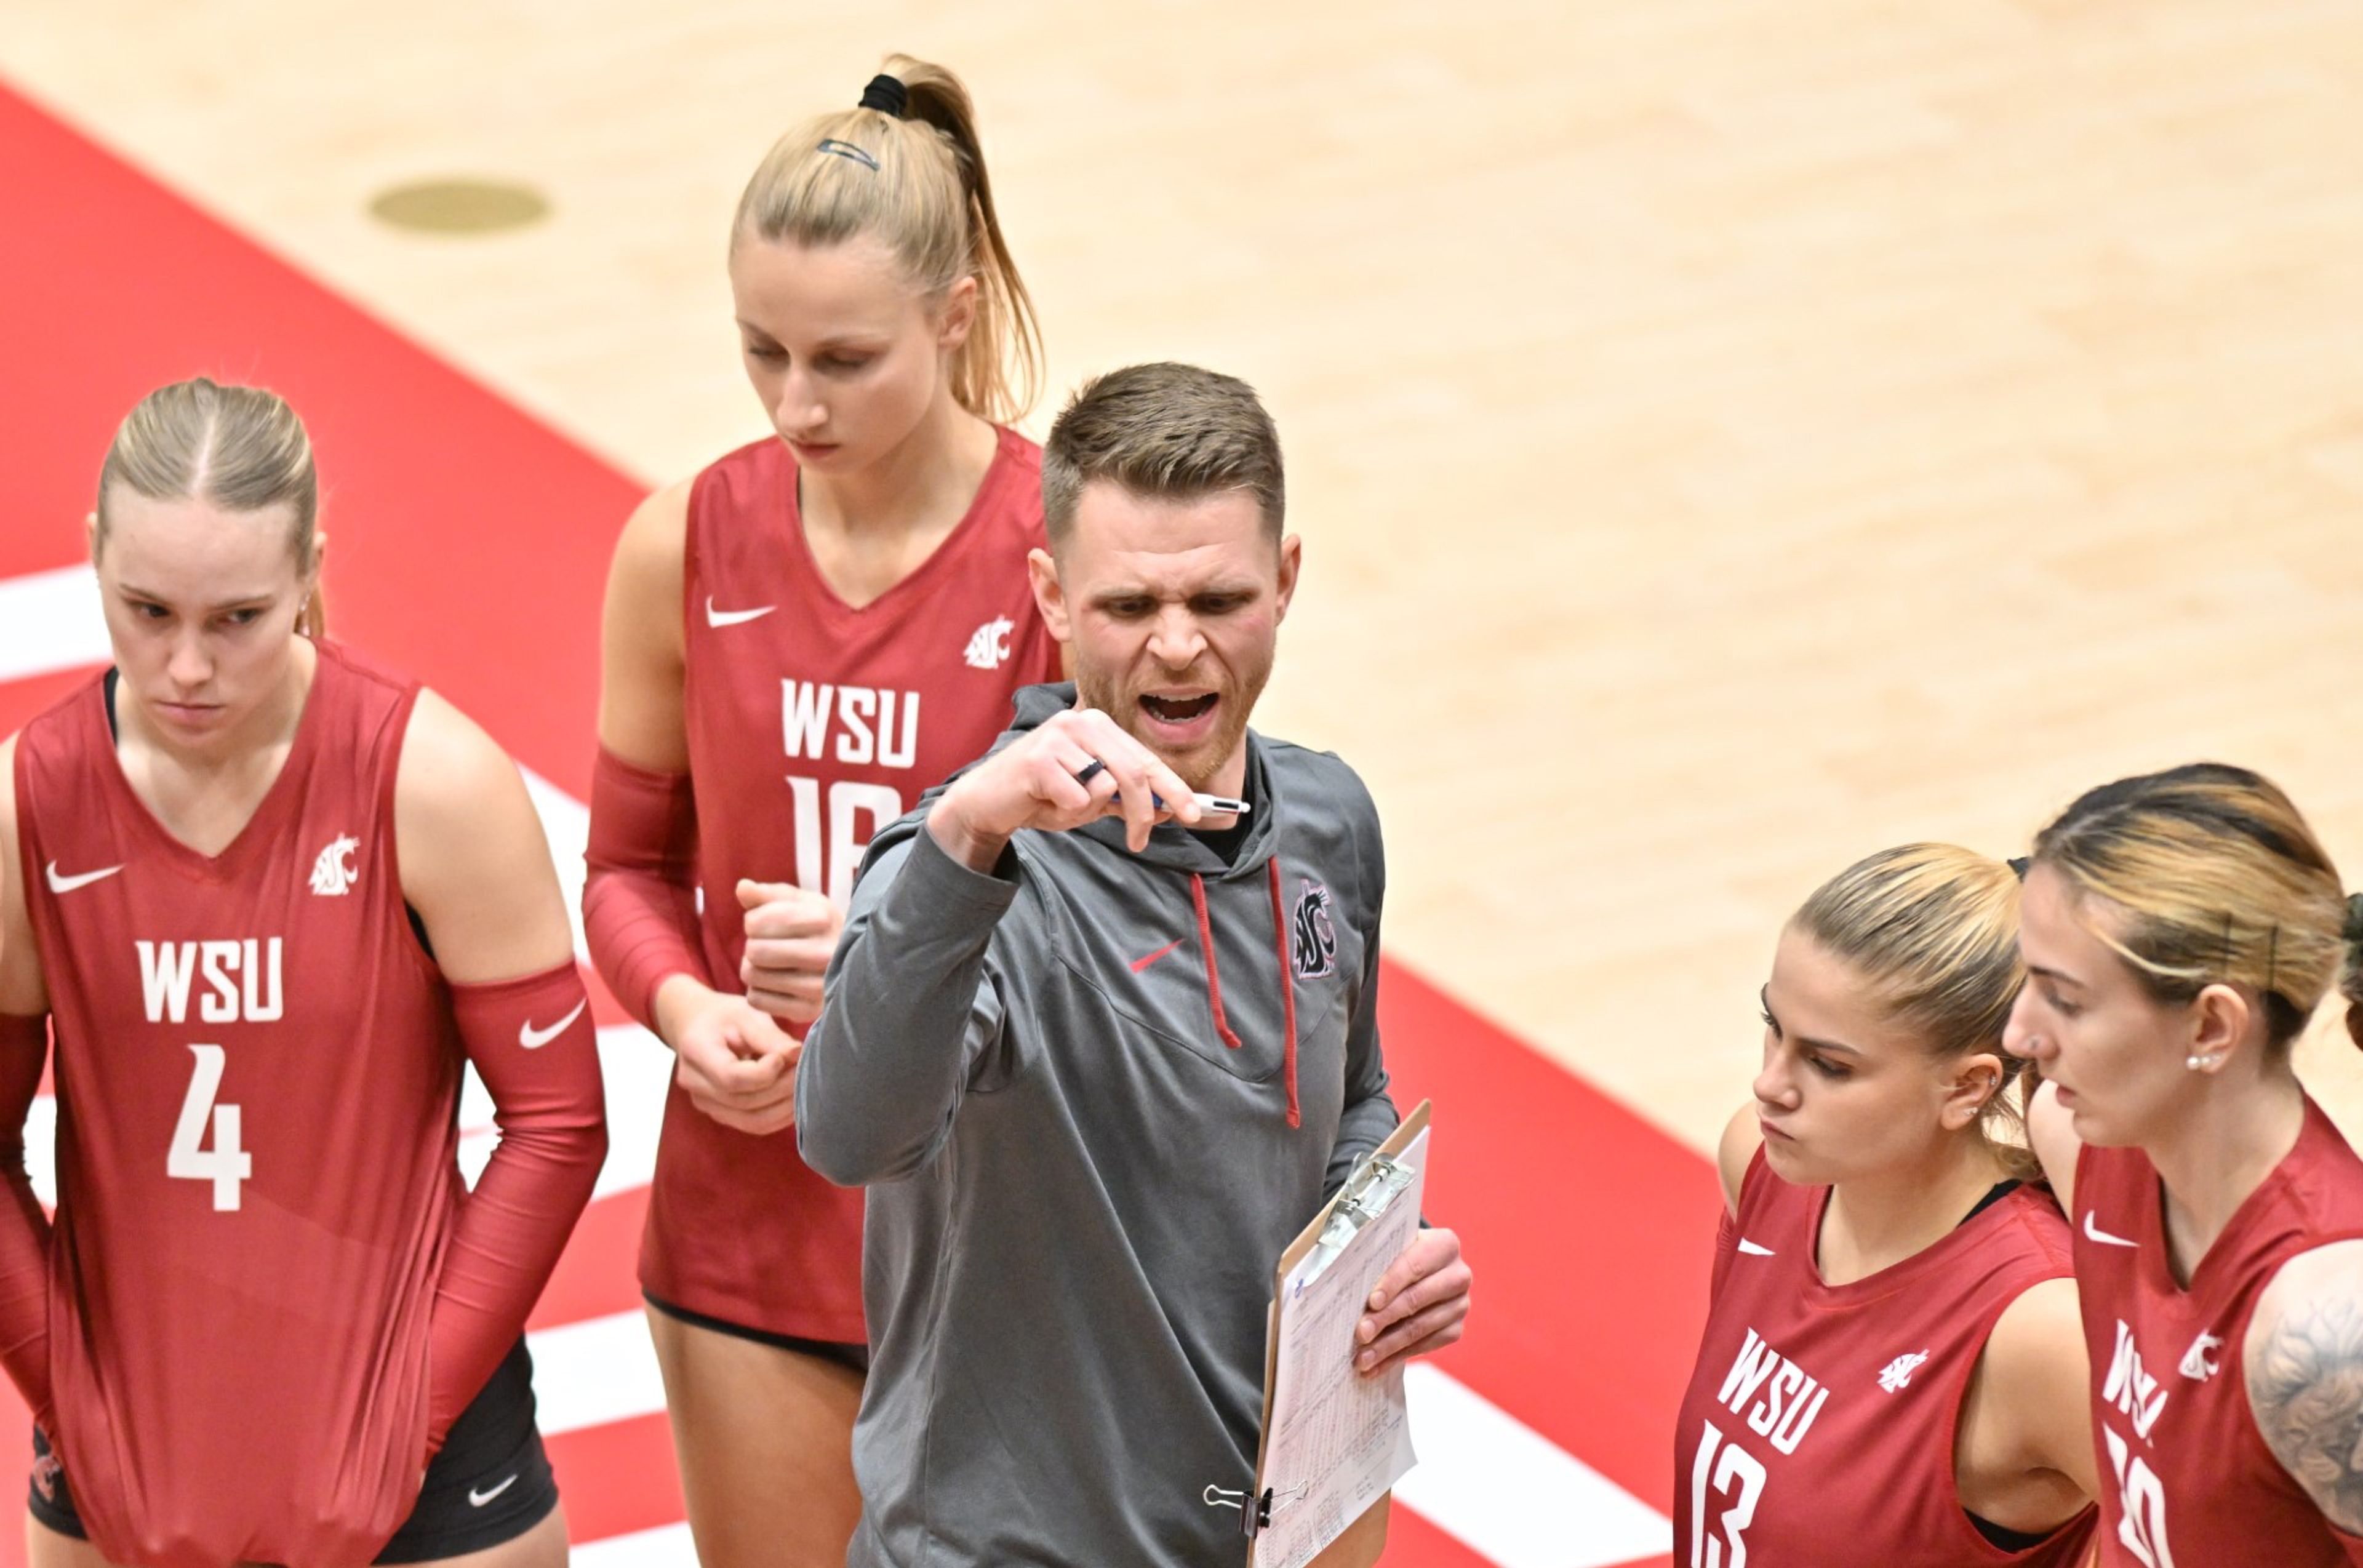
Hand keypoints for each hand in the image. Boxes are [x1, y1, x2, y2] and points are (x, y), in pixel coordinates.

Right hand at [657, 981, 802, 1135]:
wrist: (699, 1026)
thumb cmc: (724, 1016)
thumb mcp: (746, 1013)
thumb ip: (770, 1035)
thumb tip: (797, 1053)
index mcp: (696, 1051)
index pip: (732, 1077)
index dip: (766, 1072)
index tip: (788, 1054)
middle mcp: (695, 1083)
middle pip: (745, 1102)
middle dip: (782, 1088)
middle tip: (804, 1068)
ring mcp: (705, 1103)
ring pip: (752, 1120)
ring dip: (784, 1106)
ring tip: (802, 1082)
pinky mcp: (720, 1113)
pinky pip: (754, 1125)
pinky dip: (779, 1116)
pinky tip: (794, 1098)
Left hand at [736, 879, 840, 1023]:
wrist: (845, 960)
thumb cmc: (813, 925)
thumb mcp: (796, 902)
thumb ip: (767, 894)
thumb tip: (742, 887)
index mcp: (823, 917)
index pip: (755, 923)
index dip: (752, 922)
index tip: (766, 924)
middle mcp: (826, 953)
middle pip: (754, 951)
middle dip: (752, 946)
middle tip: (766, 945)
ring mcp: (820, 986)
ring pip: (753, 976)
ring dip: (752, 968)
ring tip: (770, 963)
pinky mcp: (808, 1011)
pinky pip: (756, 1000)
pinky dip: (757, 990)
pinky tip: (775, 982)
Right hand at [927, 701, 1200, 869]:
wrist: (988, 802)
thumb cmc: (1043, 797)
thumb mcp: (1092, 800)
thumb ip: (1126, 801)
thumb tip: (1168, 808)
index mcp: (1099, 726)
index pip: (1146, 758)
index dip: (1175, 787)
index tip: (1195, 814)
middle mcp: (1082, 722)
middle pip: (1134, 772)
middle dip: (1143, 812)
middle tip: (1138, 841)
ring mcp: (1058, 736)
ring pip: (1104, 787)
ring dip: (1088, 811)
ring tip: (1062, 806)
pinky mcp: (1038, 758)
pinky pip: (1076, 798)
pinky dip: (1065, 811)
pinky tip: (1044, 802)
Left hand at [1355, 1228, 1469, 1376]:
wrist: (1424, 1270)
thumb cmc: (1399, 1257)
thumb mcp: (1392, 1249)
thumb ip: (1377, 1260)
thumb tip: (1345, 1282)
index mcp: (1444, 1245)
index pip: (1415, 1265)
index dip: (1392, 1284)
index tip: (1371, 1302)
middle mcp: (1458, 1275)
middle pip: (1417, 1299)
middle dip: (1385, 1319)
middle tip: (1361, 1334)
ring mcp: (1460, 1305)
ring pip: (1420, 1328)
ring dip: (1388, 1346)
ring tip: (1362, 1358)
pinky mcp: (1455, 1329)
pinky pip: (1424, 1347)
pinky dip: (1396, 1357)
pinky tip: (1376, 1366)